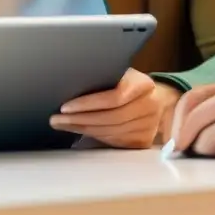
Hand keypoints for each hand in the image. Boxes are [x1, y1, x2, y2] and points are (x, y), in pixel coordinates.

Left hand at [51, 68, 173, 148]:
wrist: (158, 97)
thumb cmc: (129, 81)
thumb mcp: (120, 72)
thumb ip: (103, 78)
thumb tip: (69, 84)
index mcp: (143, 84)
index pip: (113, 97)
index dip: (88, 104)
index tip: (65, 107)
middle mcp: (149, 106)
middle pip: (110, 118)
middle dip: (79, 120)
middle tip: (56, 119)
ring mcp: (149, 126)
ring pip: (110, 132)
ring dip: (82, 130)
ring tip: (62, 125)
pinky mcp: (143, 141)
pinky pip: (114, 142)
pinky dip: (95, 137)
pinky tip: (79, 132)